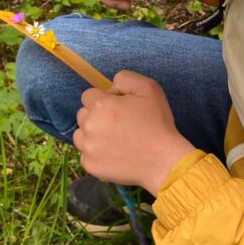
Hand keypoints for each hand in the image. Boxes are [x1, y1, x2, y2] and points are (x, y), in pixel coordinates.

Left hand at [72, 70, 194, 194]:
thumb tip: (109, 88)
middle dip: (96, 116)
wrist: (163, 161)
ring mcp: (88, 148)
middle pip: (82, 115)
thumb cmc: (157, 123)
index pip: (88, 96)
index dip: (104, 100)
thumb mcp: (148, 88)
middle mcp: (89, 125)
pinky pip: (86, 155)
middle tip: (118, 125)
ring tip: (114, 140)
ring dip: (92, 135)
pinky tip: (114, 154)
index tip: (118, 108)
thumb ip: (124, 79)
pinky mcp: (90, 166)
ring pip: (80, 135)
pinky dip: (96, 154)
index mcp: (100, 105)